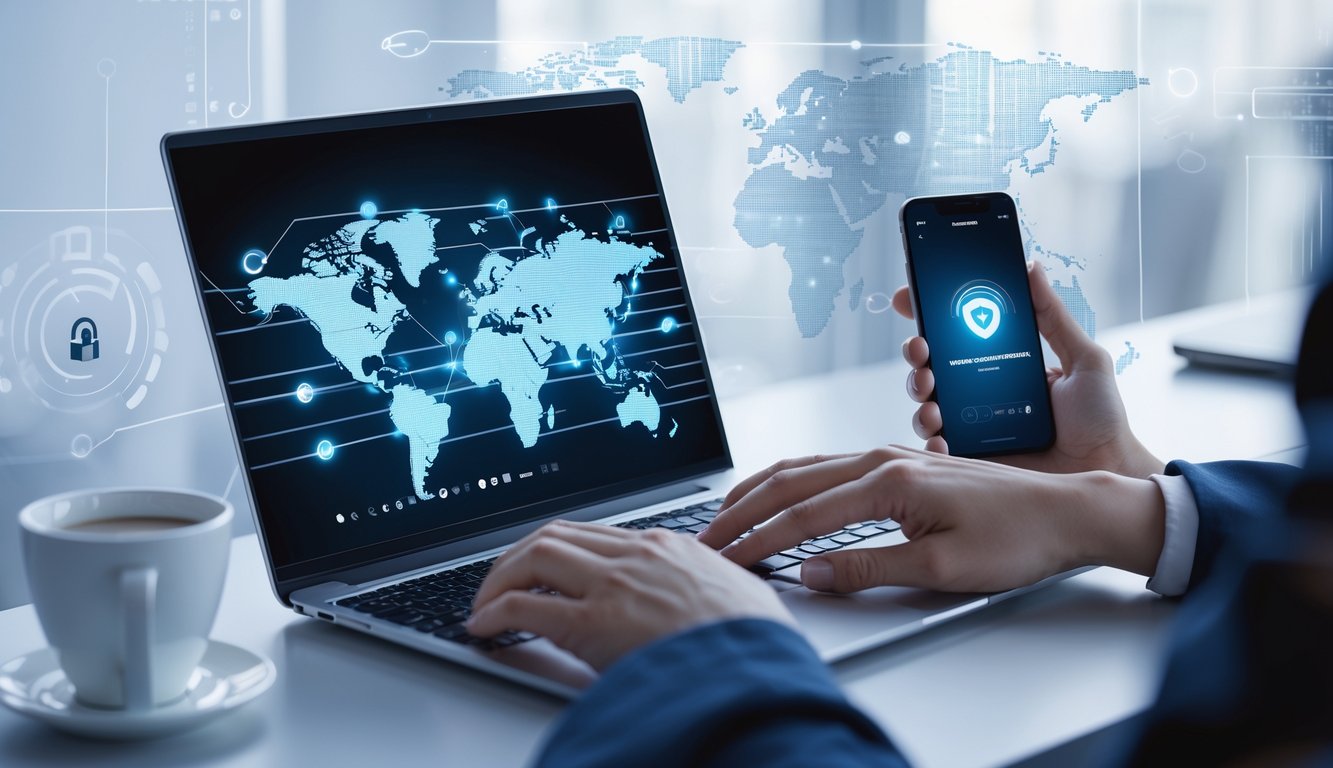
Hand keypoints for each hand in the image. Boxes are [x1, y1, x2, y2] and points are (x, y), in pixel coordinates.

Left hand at [469, 520, 794, 670]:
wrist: (763, 672)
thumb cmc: (759, 645)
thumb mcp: (739, 596)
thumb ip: (709, 586)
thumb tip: (706, 598)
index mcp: (671, 547)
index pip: (596, 534)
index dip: (559, 550)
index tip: (542, 569)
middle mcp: (637, 556)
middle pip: (557, 536)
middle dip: (519, 558)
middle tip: (500, 582)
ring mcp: (614, 586)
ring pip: (536, 557)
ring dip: (500, 578)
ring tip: (486, 602)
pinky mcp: (594, 625)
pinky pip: (526, 608)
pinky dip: (495, 612)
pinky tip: (484, 625)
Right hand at [698, 445, 1164, 593]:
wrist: (1070, 510)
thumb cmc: (1018, 537)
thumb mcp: (944, 568)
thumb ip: (870, 567)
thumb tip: (811, 572)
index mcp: (890, 482)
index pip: (803, 515)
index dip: (758, 541)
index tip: (725, 559)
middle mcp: (884, 460)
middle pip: (792, 481)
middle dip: (743, 511)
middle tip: (707, 537)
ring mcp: (892, 457)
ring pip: (807, 466)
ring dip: (762, 490)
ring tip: (727, 512)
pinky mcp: (903, 465)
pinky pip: (830, 466)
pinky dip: (793, 481)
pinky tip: (783, 492)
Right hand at [894, 262, 1163, 477]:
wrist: (1107, 469)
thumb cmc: (1101, 417)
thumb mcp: (1083, 358)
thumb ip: (1054, 316)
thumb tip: (1032, 265)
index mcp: (999, 364)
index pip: (953, 334)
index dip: (925, 313)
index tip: (909, 297)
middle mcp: (978, 393)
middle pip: (929, 366)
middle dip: (915, 353)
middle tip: (922, 350)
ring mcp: (971, 426)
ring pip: (924, 404)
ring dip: (917, 393)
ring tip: (931, 395)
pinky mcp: (971, 461)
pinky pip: (936, 450)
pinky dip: (930, 442)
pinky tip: (940, 437)